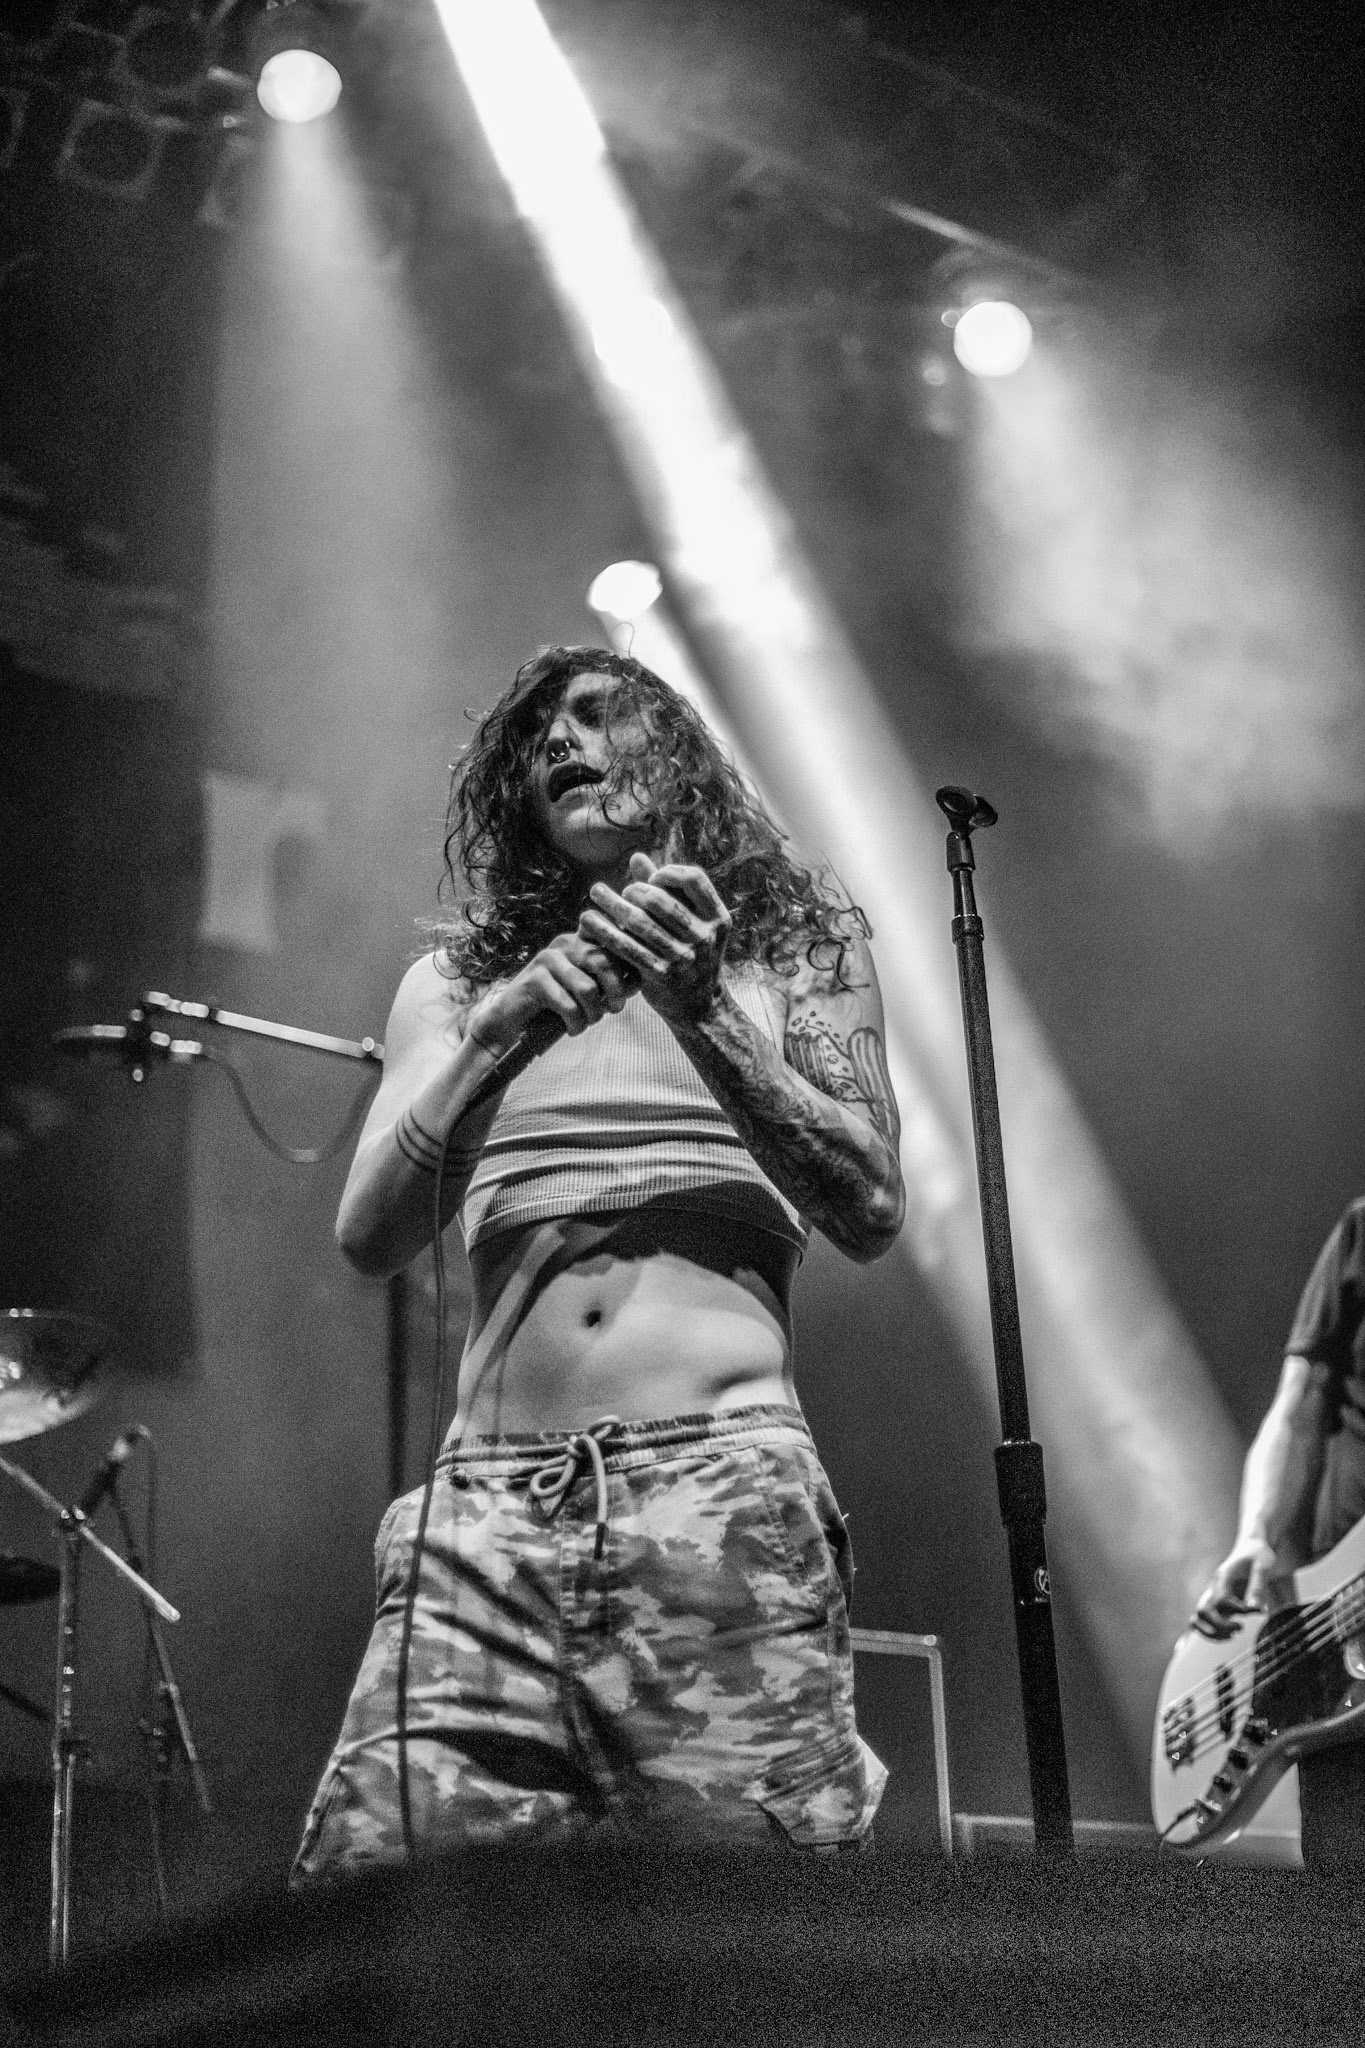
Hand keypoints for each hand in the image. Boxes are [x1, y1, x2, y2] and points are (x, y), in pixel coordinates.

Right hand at [467, 933, 636, 1053]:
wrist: (511, 1023)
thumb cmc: (555, 1007)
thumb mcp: (585, 991)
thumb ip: (608, 981)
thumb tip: (638, 980)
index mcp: (579, 941)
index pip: (611, 943)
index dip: (626, 966)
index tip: (628, 991)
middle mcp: (564, 943)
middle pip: (604, 962)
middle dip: (615, 992)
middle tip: (614, 1010)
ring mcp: (547, 959)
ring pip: (587, 988)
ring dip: (592, 1014)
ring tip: (586, 1023)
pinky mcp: (534, 980)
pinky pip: (568, 1005)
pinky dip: (575, 1023)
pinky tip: (571, 1029)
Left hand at [577, 852, 731, 1025]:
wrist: (699, 1006)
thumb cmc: (690, 955)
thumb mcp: (690, 924)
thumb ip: (665, 891)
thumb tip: (637, 857)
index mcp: (717, 917)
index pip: (694, 879)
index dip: (669, 872)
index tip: (653, 878)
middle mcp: (705, 936)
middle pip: (662, 900)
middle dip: (636, 890)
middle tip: (622, 892)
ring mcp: (684, 957)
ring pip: (640, 922)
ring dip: (612, 905)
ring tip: (595, 893)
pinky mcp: (662, 975)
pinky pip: (628, 948)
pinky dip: (605, 932)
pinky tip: (587, 921)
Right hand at [1191, 1537, 1284, 1640]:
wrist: (1250, 1546)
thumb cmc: (1257, 1555)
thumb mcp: (1263, 1566)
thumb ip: (1258, 1587)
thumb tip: (1257, 1610)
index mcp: (1224, 1577)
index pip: (1222, 1599)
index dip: (1237, 1609)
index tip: (1254, 1610)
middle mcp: (1214, 1587)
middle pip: (1202, 1611)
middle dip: (1219, 1626)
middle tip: (1240, 1627)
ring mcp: (1213, 1595)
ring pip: (1198, 1619)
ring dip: (1212, 1632)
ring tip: (1232, 1635)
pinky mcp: (1217, 1603)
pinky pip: (1203, 1621)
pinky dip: (1210, 1632)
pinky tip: (1227, 1636)